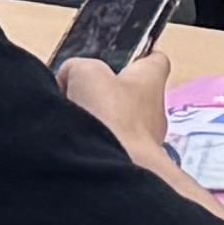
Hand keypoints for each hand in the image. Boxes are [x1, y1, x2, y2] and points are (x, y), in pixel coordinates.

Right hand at [54, 40, 183, 179]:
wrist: (115, 166)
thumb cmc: (112, 117)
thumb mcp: (85, 72)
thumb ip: (78, 68)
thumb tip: (69, 79)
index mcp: (150, 80)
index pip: (154, 61)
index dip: (136, 57)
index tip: (120, 59)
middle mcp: (154, 111)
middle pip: (132, 95)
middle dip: (106, 96)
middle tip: (82, 96)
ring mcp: (145, 141)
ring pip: (121, 126)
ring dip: (100, 125)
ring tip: (77, 124)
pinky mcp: (133, 163)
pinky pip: (113, 150)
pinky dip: (97, 146)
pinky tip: (80, 146)